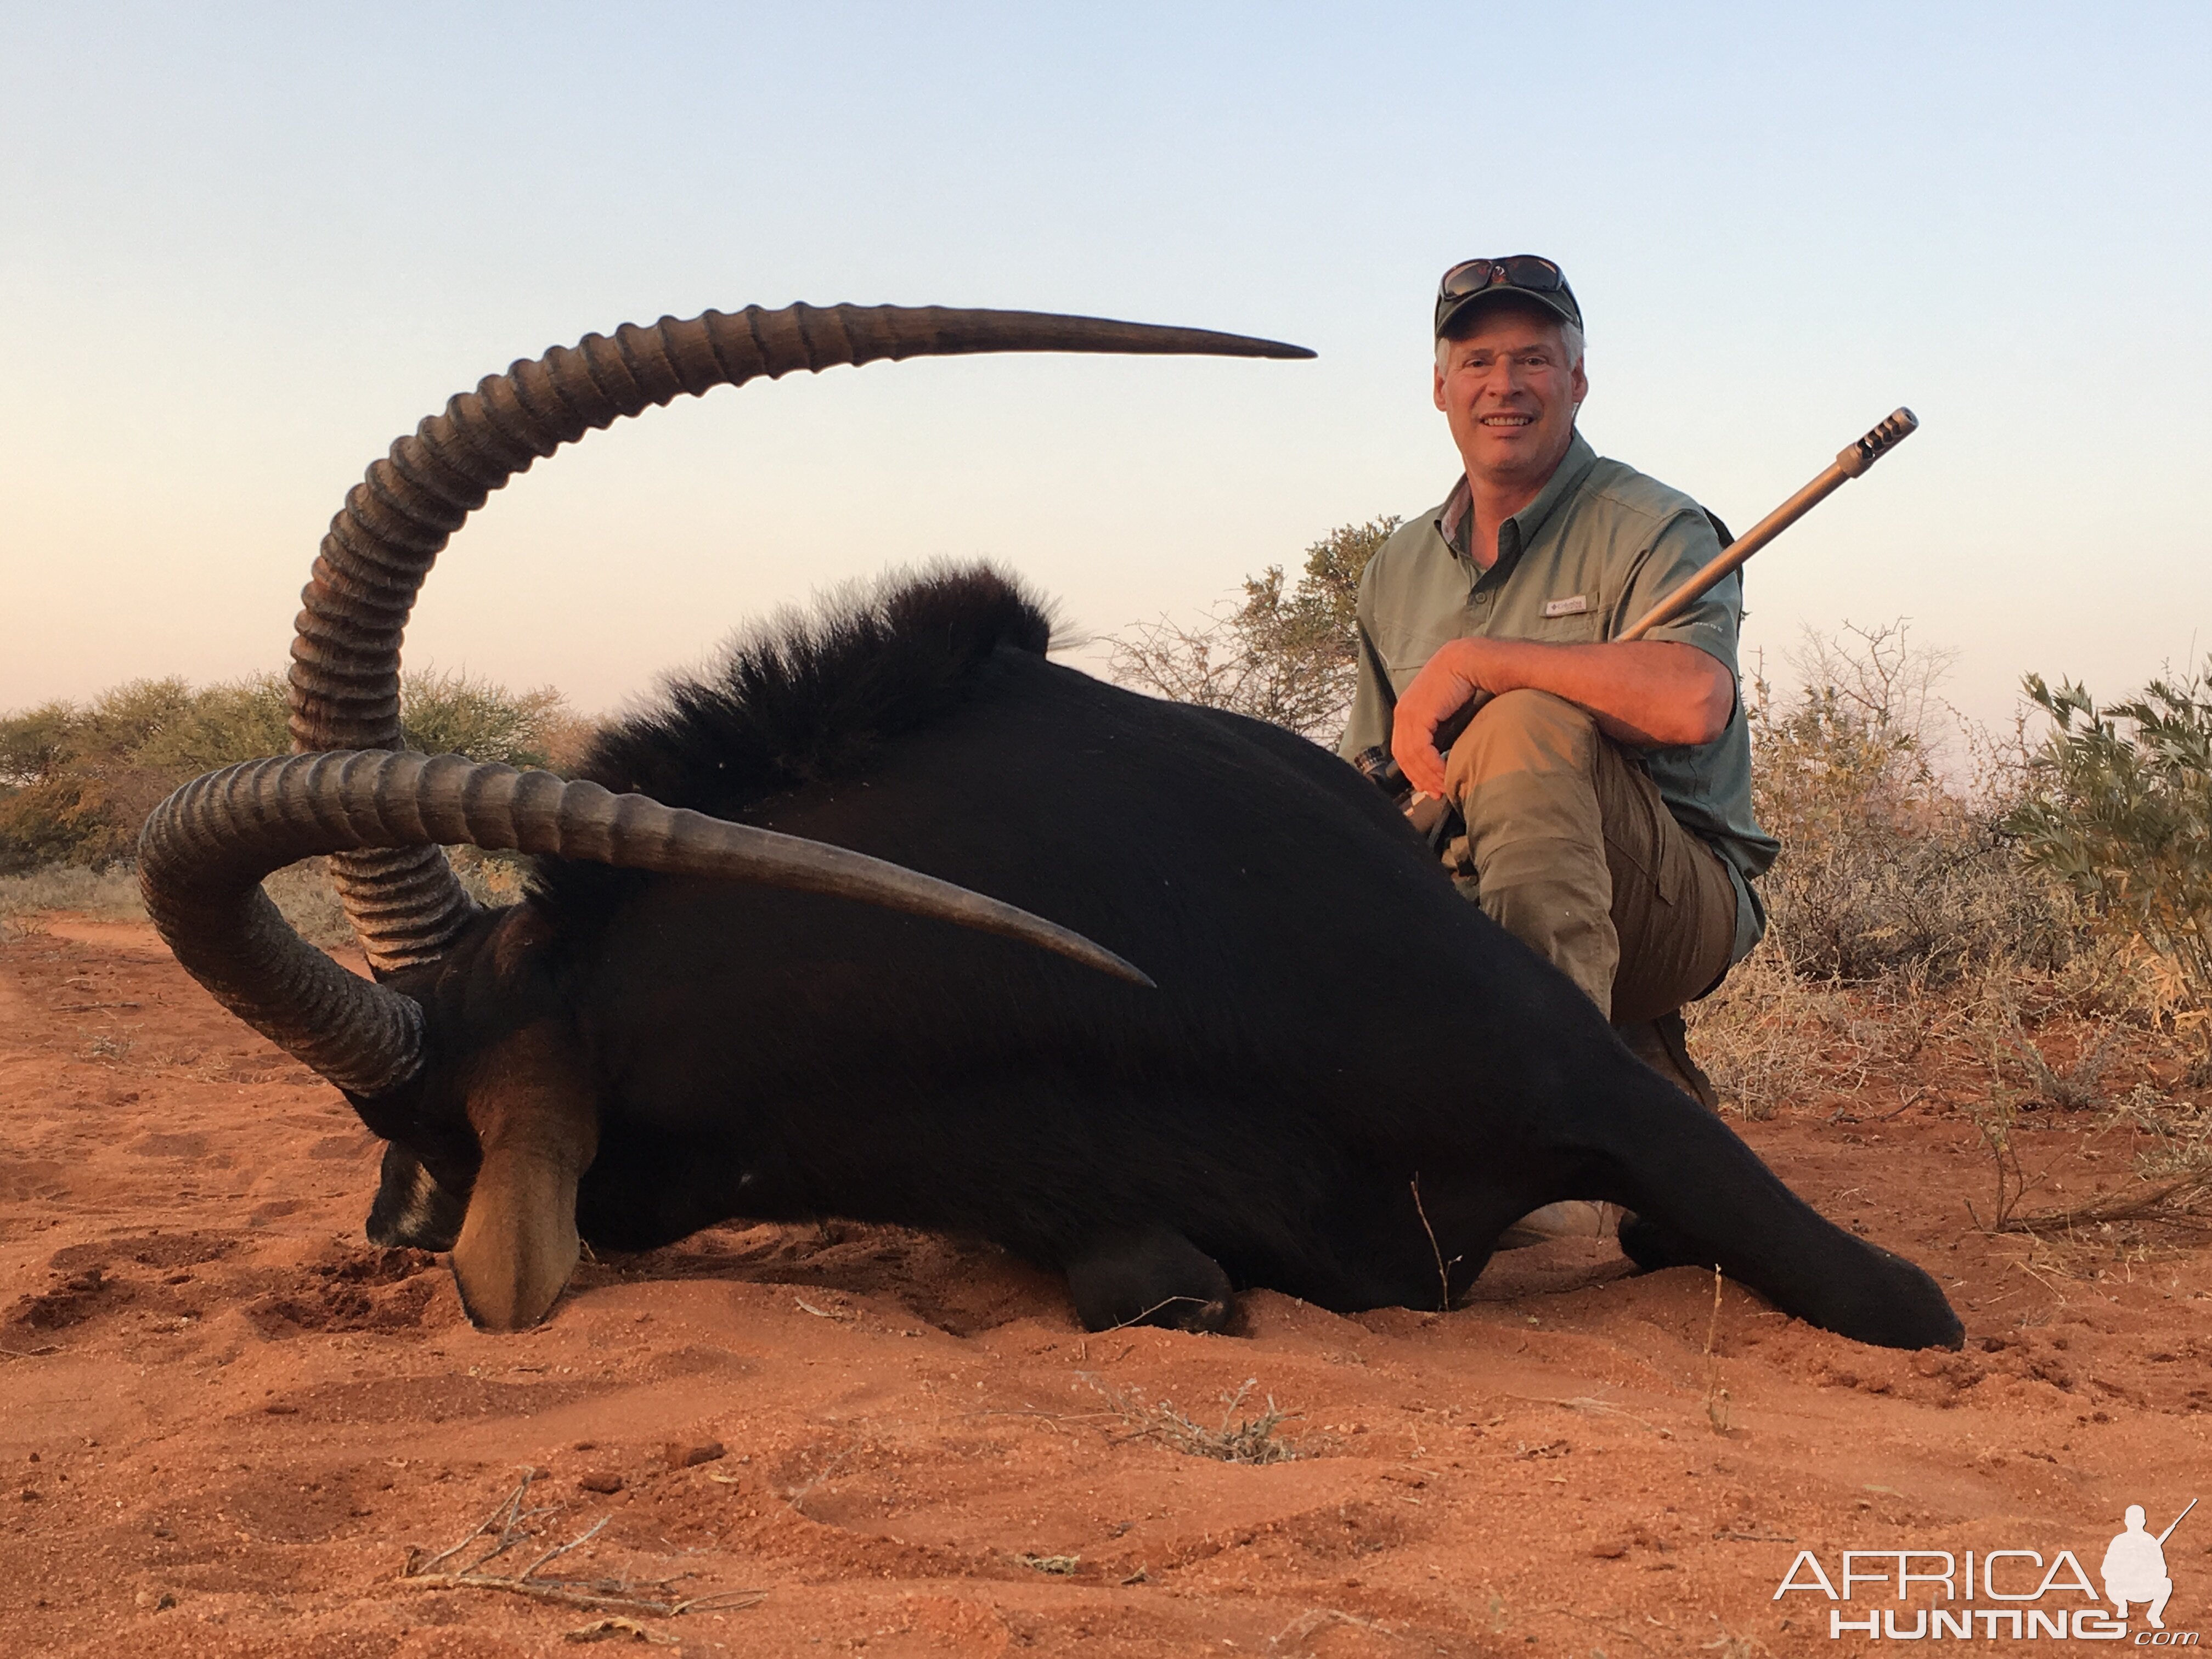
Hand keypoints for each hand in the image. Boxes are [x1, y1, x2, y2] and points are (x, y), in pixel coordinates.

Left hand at [1390, 640, 1493, 797]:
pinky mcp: (1418, 715)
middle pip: (1403, 755)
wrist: (1474, 661)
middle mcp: (1403, 711)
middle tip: (1436, 794)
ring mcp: (1408, 712)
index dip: (1415, 771)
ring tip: (1443, 789)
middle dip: (1419, 778)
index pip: (1404, 748)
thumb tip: (1442, 754)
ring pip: (1411, 756)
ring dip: (1428, 776)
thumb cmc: (1467, 683)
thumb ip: (1440, 730)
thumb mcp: (1448, 711)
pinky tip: (1445, 775)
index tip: (1429, 786)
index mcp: (1408, 710)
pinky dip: (1432, 766)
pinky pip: (1421, 750)